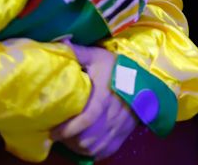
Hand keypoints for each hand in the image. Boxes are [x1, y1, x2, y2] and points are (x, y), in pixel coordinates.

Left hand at [52, 44, 137, 159]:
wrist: (145, 76)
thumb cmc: (117, 66)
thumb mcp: (97, 56)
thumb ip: (78, 53)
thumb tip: (59, 45)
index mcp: (103, 97)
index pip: (85, 119)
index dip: (67, 129)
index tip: (53, 132)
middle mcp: (112, 115)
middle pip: (88, 139)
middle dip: (70, 140)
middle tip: (59, 134)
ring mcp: (120, 126)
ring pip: (95, 147)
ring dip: (80, 147)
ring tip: (69, 140)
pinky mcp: (124, 132)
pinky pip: (107, 150)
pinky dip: (94, 152)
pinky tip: (86, 146)